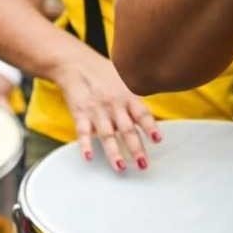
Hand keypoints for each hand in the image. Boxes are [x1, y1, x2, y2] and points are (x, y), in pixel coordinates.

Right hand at [54, 53, 159, 170]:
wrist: (75, 64)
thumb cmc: (102, 73)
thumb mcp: (126, 80)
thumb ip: (137, 98)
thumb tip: (149, 116)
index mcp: (128, 97)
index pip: (142, 114)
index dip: (150, 127)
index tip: (157, 140)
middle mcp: (114, 105)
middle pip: (127, 130)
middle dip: (136, 149)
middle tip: (143, 165)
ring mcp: (97, 111)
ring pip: (107, 135)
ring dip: (114, 152)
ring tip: (120, 167)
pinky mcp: (80, 114)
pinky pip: (83, 132)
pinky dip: (85, 145)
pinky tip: (89, 157)